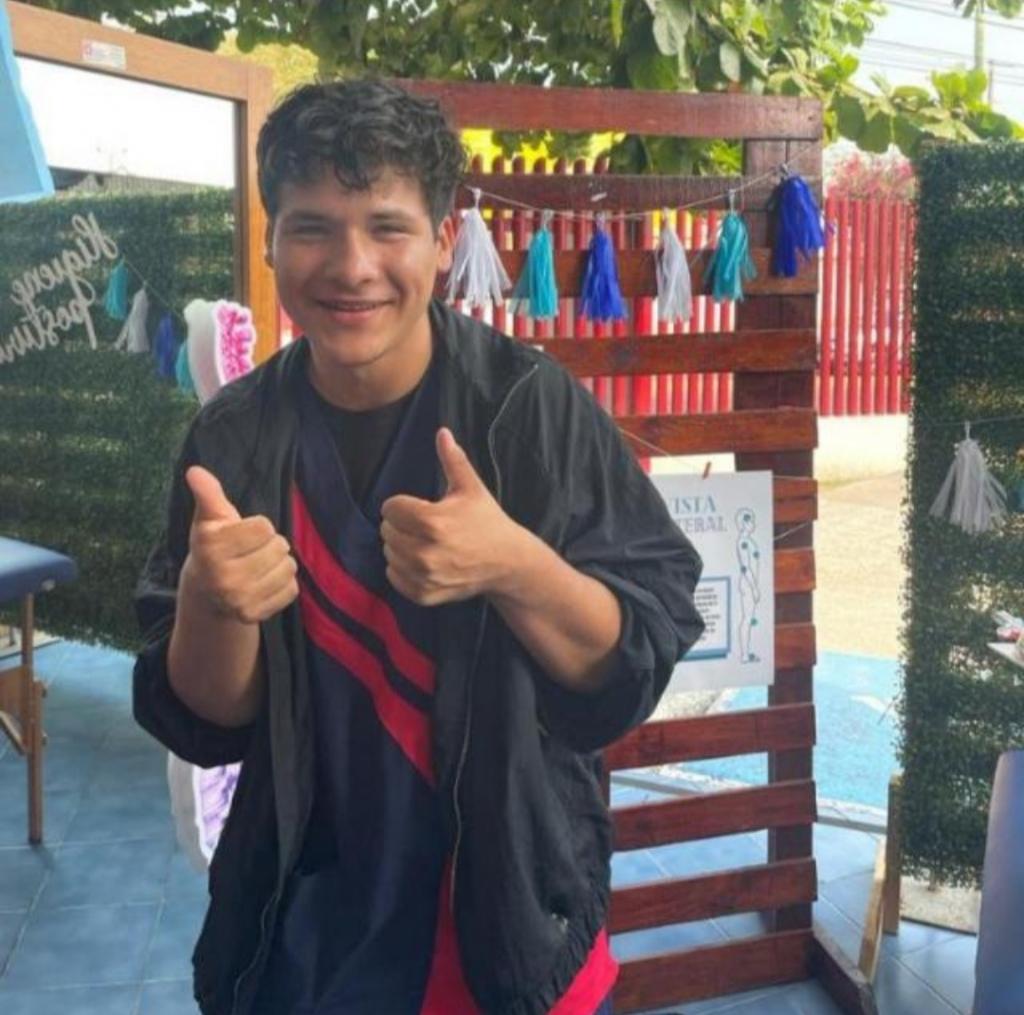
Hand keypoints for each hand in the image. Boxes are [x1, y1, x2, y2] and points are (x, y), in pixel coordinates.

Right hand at [182, 466, 298, 624]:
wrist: (206, 594)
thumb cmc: (213, 547)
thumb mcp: (209, 519)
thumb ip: (208, 494)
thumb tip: (195, 471)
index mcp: (210, 548)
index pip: (265, 526)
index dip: (257, 527)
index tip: (242, 535)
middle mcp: (222, 577)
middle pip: (279, 546)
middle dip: (270, 545)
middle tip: (251, 553)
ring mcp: (238, 600)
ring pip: (288, 567)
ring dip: (279, 563)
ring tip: (259, 567)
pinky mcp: (254, 615)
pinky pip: (291, 589)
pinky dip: (283, 584)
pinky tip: (264, 584)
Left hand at [380, 428, 523, 605]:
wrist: (507, 563)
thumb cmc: (487, 522)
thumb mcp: (471, 488)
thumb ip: (452, 460)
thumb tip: (442, 432)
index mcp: (432, 521)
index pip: (390, 508)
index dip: (403, 505)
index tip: (421, 507)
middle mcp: (424, 551)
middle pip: (386, 531)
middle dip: (401, 525)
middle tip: (424, 526)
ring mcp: (424, 575)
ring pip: (388, 554)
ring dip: (400, 547)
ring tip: (424, 543)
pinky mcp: (424, 594)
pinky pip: (394, 577)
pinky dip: (402, 569)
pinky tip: (422, 562)